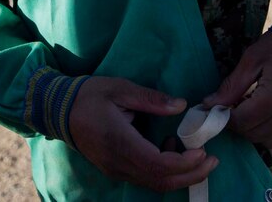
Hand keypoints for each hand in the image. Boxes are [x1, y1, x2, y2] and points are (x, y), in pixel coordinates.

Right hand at [69, 76, 217, 192]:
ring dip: (180, 175)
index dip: (186, 164)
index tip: (204, 151)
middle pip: (161, 181)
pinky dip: (165, 171)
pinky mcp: (115, 169)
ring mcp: (116, 169)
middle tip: (213, 160)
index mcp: (121, 142)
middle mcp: (119, 163)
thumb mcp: (120, 88)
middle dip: (192, 175)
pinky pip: (145, 178)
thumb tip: (182, 106)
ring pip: (155, 184)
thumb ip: (151, 99)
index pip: (159, 165)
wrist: (59, 110)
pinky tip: (169, 150)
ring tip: (193, 152)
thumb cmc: (89, 95)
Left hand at [202, 32, 271, 147]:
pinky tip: (264, 110)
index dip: (225, 118)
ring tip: (248, 107)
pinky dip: (269, 129)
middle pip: (254, 134)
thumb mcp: (252, 59)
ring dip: (253, 129)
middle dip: (238, 124)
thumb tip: (209, 105)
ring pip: (268, 140)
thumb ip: (232, 86)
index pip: (242, 122)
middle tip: (231, 106)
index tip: (215, 108)